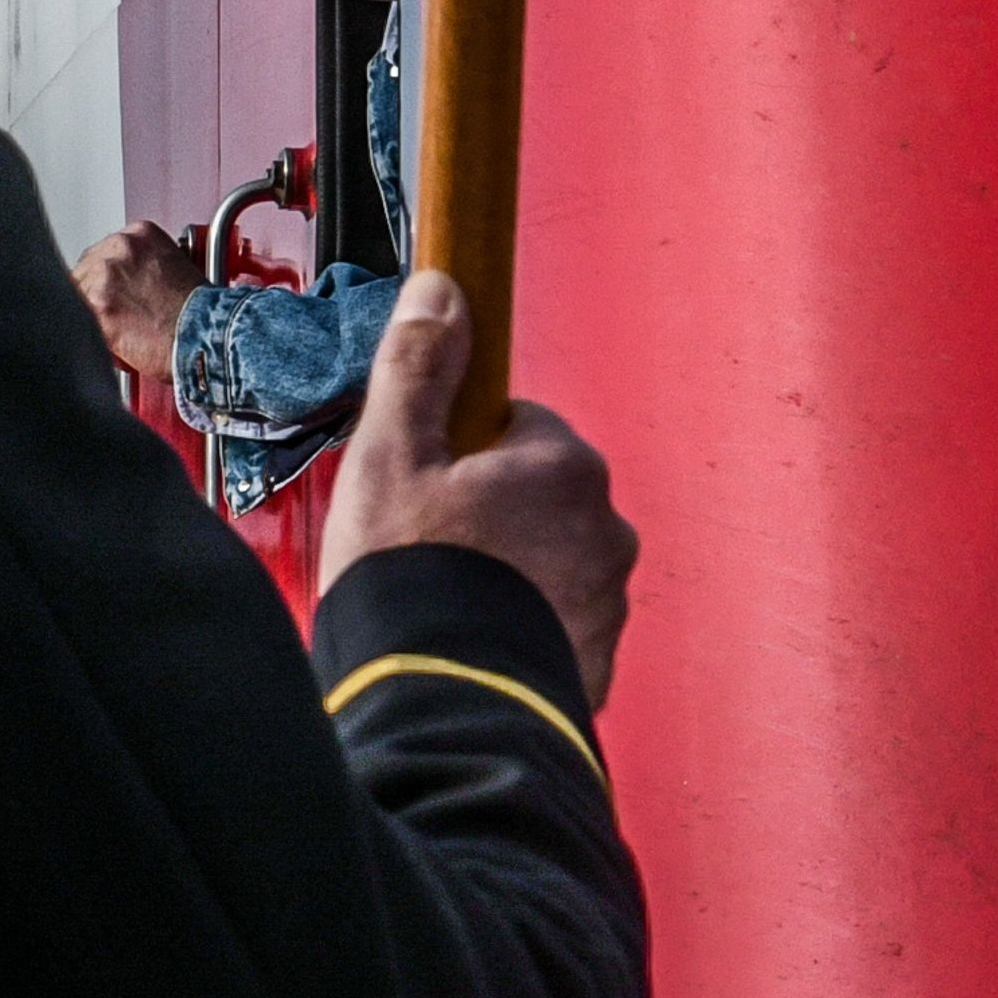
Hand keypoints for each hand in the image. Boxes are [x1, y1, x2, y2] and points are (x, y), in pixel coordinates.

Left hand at [70, 220, 201, 383]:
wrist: (206, 335)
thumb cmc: (199, 310)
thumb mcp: (173, 266)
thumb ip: (142, 264)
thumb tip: (126, 278)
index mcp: (140, 234)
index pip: (104, 250)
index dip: (107, 275)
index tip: (115, 289)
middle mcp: (119, 248)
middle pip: (85, 268)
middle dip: (96, 291)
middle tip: (117, 311)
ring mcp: (105, 276)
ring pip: (78, 293)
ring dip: (93, 312)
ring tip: (119, 327)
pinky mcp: (97, 307)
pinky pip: (79, 319)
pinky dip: (93, 331)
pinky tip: (114, 339)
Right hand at [320, 272, 634, 710]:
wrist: (434, 708)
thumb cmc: (412, 580)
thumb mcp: (390, 458)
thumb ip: (418, 366)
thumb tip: (442, 289)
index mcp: (565, 466)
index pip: (521, 429)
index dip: (463, 456)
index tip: (428, 490)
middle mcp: (605, 530)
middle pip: (540, 498)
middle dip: (492, 519)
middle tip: (429, 554)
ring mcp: (607, 601)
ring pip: (552, 564)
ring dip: (512, 578)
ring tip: (447, 608)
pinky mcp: (598, 664)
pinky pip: (559, 628)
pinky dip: (525, 635)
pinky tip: (473, 649)